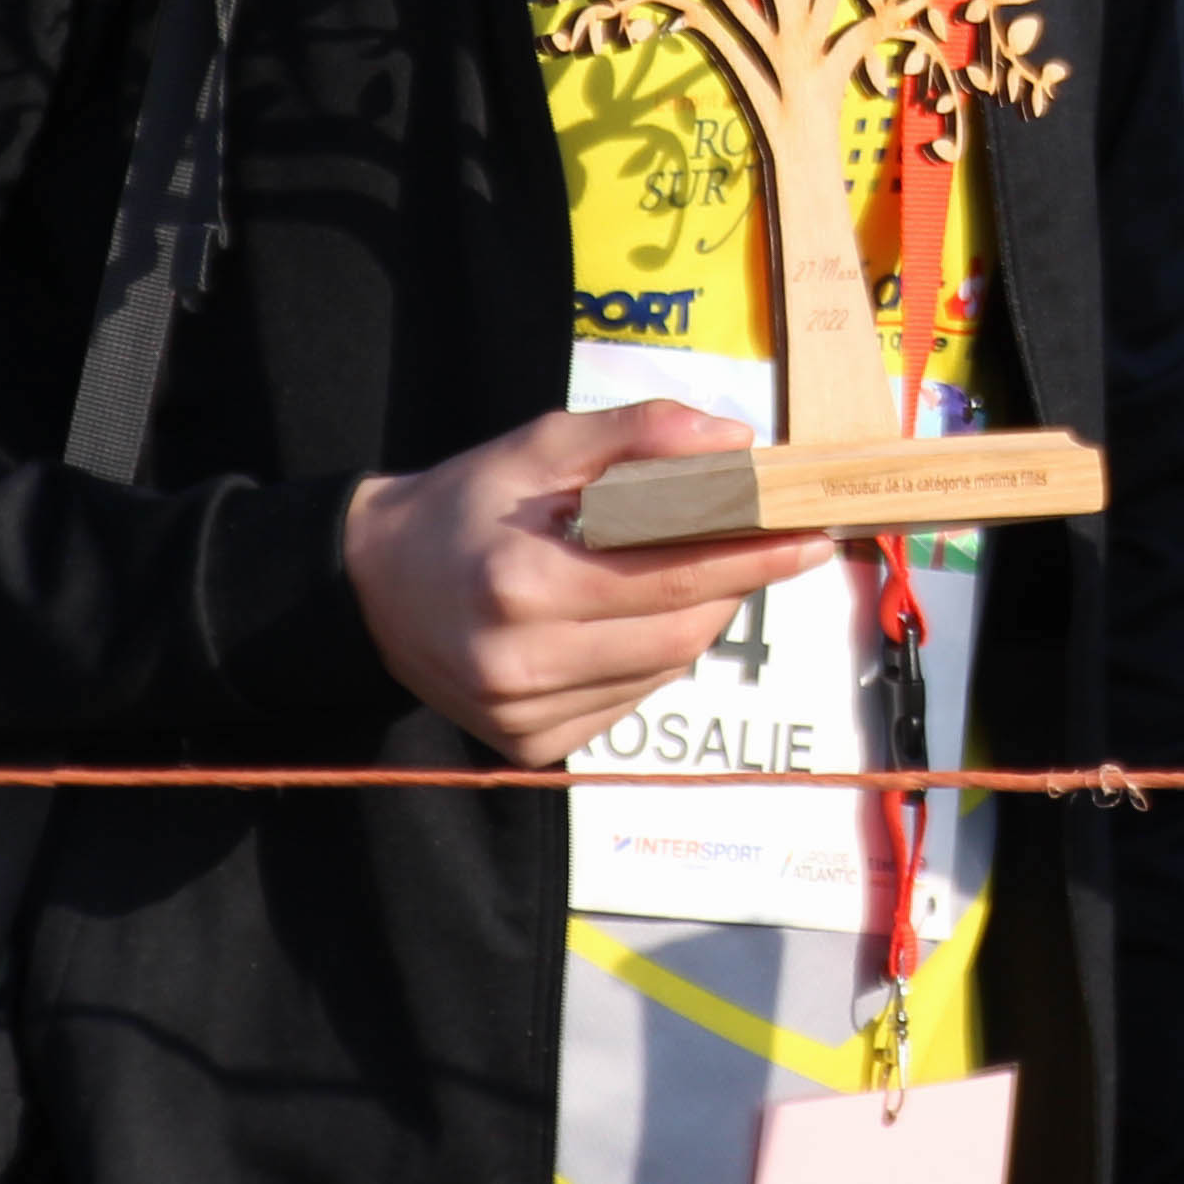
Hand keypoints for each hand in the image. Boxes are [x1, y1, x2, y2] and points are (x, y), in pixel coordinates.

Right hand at [341, 405, 828, 764]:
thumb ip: (636, 435)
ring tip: (702, 569)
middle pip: (680, 635)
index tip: (812, 534)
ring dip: (699, 618)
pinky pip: (629, 699)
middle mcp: (520, 666)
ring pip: (663, 672)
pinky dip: (656, 656)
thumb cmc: (464, 506)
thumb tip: (734, 442)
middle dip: (738, 586)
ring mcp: (522, 718)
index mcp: (521, 586)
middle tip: (774, 543)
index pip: (671, 578)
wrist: (372, 587)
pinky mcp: (527, 748)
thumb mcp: (540, 446)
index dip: (752, 557)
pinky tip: (640, 616)